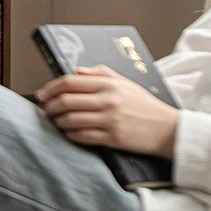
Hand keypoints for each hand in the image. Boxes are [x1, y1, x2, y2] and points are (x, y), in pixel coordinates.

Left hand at [34, 65, 179, 158]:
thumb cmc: (145, 105)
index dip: (51, 88)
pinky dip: (70, 135)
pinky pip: (82, 137)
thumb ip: (99, 73)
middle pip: (66, 100)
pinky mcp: (113, 138)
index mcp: (108, 84)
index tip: (42, 94)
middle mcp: (107, 100)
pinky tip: (67, 133)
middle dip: (50, 106)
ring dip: (57, 121)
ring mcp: (109, 120)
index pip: (70, 82)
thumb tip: (77, 72)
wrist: (168, 129)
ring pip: (71, 119)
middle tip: (45, 109)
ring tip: (54, 121)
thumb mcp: (124, 81)